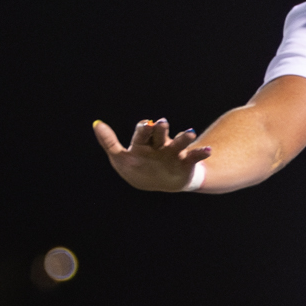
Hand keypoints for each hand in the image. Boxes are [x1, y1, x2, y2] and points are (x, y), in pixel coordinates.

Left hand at [92, 117, 210, 191]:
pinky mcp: (185, 163)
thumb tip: (96, 123)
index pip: (143, 132)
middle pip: (160, 134)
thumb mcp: (121, 158)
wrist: (161, 182)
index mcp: (144, 143)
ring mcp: (173, 153)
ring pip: (178, 142)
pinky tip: (208, 151)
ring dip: (184, 137)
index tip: (145, 126)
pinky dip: (201, 153)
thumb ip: (109, 142)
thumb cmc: (138, 168)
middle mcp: (159, 144)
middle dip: (160, 129)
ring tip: (190, 132)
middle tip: (161, 123)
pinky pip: (194, 157)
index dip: (143, 130)